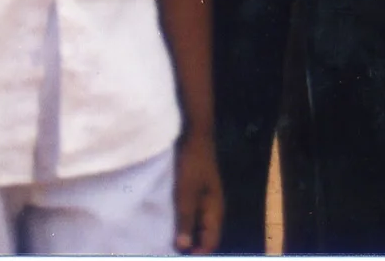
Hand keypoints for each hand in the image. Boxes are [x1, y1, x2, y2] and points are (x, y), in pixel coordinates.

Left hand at [174, 130, 222, 254]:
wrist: (196, 135)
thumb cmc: (192, 164)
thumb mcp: (186, 193)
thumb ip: (186, 220)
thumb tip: (184, 247)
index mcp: (215, 211)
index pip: (210, 242)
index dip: (197, 253)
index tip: (180, 256)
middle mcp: (213, 208)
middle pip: (205, 236)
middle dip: (192, 246)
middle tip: (172, 250)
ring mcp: (206, 200)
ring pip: (199, 226)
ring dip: (187, 234)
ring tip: (170, 240)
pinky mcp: (198, 192)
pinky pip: (193, 214)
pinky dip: (184, 222)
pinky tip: (172, 223)